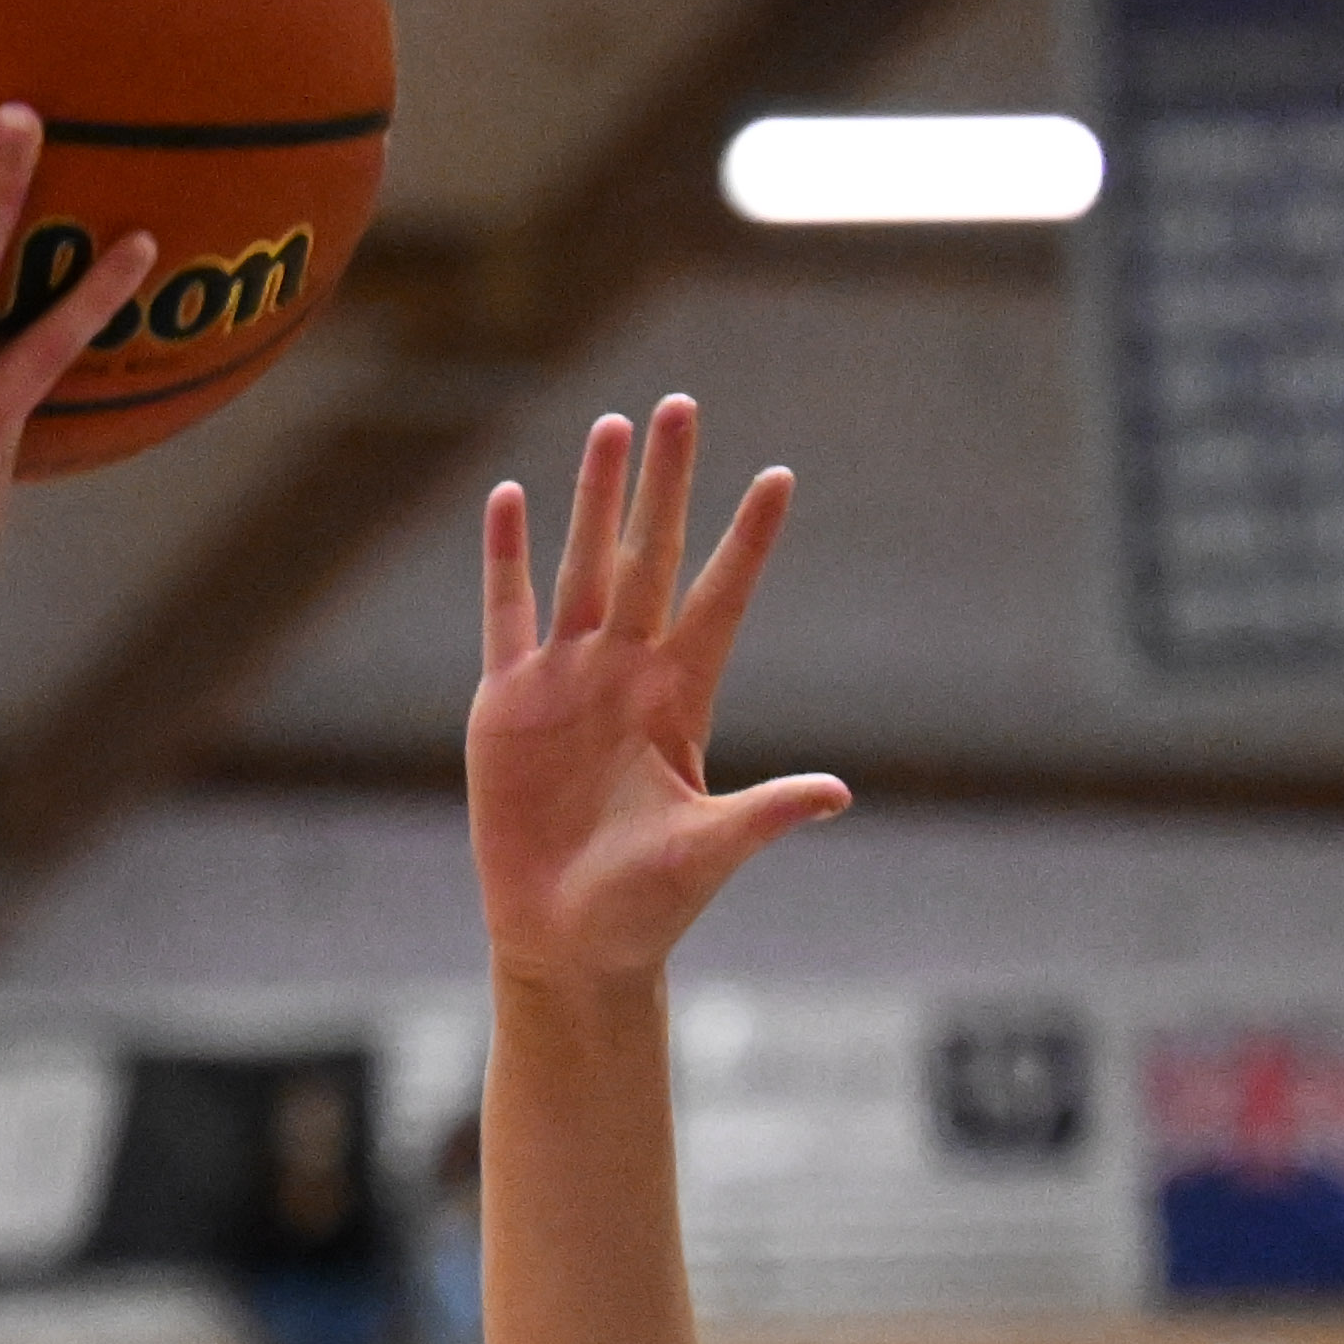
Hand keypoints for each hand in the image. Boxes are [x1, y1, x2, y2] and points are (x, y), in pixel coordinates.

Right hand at [467, 396, 837, 987]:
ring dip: (596, 498)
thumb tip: (837, 793)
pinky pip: (507, 613)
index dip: (749, 541)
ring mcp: (567, 679)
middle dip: (667, 484)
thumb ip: (764, 813)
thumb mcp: (709, 852)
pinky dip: (506, 557)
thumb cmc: (648, 904)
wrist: (567, 938)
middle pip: (651, 557)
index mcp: (683, 698)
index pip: (722, 599)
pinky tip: (509, 496)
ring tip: (610, 425)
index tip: (780, 477)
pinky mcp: (507, 700)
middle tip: (681, 405)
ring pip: (584, 566)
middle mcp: (628, 672)